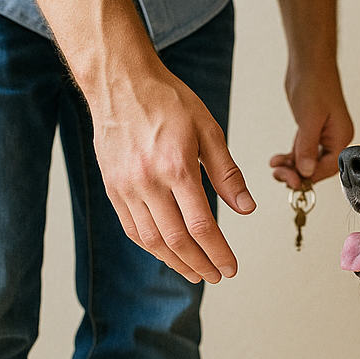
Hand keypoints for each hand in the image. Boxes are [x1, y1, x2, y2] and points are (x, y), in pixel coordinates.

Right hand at [92, 57, 255, 283]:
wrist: (119, 82)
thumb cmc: (167, 101)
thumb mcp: (208, 130)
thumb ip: (227, 173)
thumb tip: (246, 209)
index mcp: (177, 167)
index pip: (201, 226)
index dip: (218, 252)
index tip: (230, 267)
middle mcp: (147, 181)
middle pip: (176, 240)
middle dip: (200, 264)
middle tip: (217, 276)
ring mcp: (126, 187)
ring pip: (151, 240)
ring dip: (176, 263)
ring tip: (195, 273)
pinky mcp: (112, 188)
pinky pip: (132, 229)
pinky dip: (152, 247)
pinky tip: (168, 254)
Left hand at [270, 63, 353, 189]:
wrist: (309, 64)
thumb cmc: (315, 84)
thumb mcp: (309, 119)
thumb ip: (307, 147)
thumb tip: (305, 171)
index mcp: (341, 137)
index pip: (327, 168)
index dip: (309, 176)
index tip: (292, 180)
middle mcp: (334, 139)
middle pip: (318, 168)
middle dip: (298, 173)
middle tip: (280, 175)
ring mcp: (323, 136)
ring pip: (307, 161)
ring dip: (291, 166)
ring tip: (275, 167)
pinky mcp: (312, 131)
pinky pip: (302, 151)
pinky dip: (290, 157)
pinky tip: (278, 159)